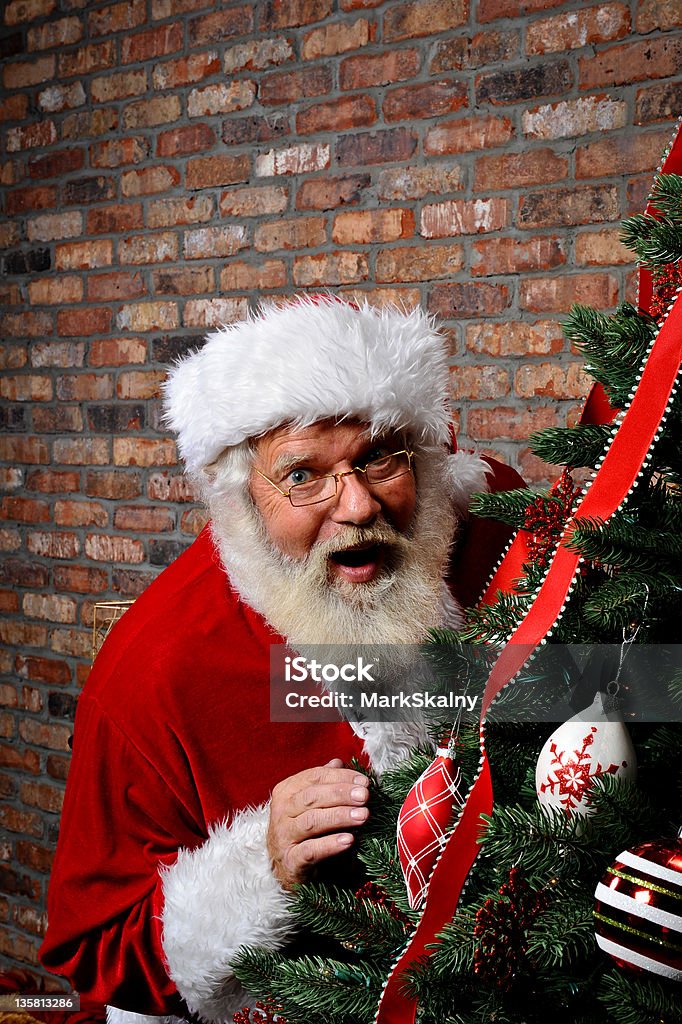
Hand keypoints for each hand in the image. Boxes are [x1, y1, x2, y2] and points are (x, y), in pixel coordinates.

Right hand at [267, 758, 369, 889]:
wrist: (289, 869)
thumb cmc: (305, 831)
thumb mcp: (313, 805)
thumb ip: (324, 783)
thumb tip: (338, 762)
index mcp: (287, 791)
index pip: (314, 777)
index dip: (340, 777)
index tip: (364, 781)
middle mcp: (281, 811)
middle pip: (312, 797)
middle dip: (341, 794)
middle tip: (364, 796)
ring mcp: (283, 837)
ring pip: (312, 822)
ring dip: (339, 817)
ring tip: (363, 816)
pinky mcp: (290, 862)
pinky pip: (310, 851)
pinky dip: (330, 845)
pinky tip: (349, 841)